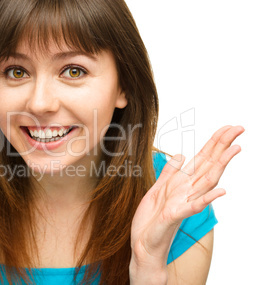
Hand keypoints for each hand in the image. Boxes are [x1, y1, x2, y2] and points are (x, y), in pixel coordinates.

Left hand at [130, 125, 243, 269]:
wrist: (143, 244)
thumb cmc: (152, 219)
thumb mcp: (157, 189)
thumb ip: (169, 173)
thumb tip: (181, 155)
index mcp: (182, 183)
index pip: (202, 159)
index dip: (214, 143)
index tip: (227, 128)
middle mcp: (187, 191)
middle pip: (209, 165)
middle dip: (222, 146)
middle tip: (238, 129)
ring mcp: (184, 203)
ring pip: (206, 181)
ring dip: (220, 165)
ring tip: (235, 149)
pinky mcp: (175, 215)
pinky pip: (193, 206)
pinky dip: (207, 199)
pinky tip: (220, 191)